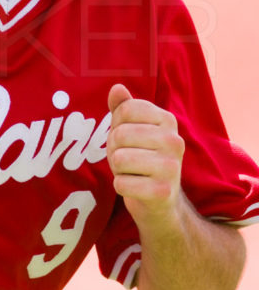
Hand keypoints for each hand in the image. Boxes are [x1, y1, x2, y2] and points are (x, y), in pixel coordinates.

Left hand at [106, 83, 185, 222]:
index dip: (117, 124)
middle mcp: (175, 141)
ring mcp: (171, 167)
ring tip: (134, 172)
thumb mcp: (130, 129)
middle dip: (115, 149)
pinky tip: (136, 188)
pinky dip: (121, 187)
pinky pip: (121, 183)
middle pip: (119, 134)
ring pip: (118, 158)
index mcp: (168, 120)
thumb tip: (116, 88)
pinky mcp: (162, 191)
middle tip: (130, 159)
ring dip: (118, 169)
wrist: (160, 201)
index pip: (125, 109)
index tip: (129, 137)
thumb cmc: (141, 158)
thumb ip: (122, 108)